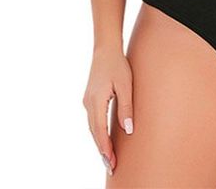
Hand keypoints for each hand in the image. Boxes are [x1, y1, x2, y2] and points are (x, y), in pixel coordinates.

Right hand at [82, 46, 133, 175]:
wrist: (105, 49)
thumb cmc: (118, 65)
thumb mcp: (126, 85)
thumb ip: (126, 108)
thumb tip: (128, 130)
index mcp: (96, 101)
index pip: (100, 131)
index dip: (105, 148)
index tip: (111, 162)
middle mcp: (88, 103)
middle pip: (94, 132)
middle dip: (102, 150)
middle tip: (111, 166)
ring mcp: (87, 101)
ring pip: (92, 127)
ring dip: (99, 142)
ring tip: (109, 157)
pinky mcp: (90, 98)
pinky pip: (93, 120)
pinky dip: (98, 131)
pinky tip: (104, 137)